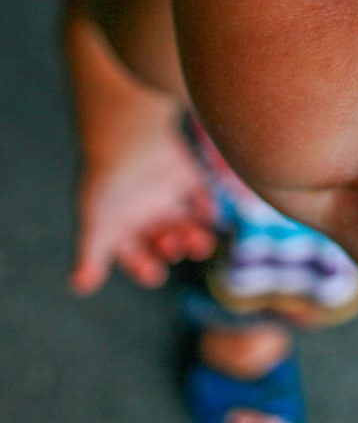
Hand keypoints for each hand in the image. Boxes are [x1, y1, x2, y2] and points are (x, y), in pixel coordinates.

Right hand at [70, 123, 217, 294]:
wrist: (129, 135)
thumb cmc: (108, 180)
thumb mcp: (97, 221)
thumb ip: (91, 254)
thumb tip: (81, 287)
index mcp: (118, 222)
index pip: (132, 252)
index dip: (143, 266)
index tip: (157, 275)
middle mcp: (141, 209)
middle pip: (161, 237)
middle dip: (172, 246)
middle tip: (178, 248)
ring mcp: (163, 191)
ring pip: (182, 221)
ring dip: (194, 234)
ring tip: (202, 243)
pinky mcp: (184, 174)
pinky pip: (200, 195)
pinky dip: (208, 206)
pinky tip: (212, 214)